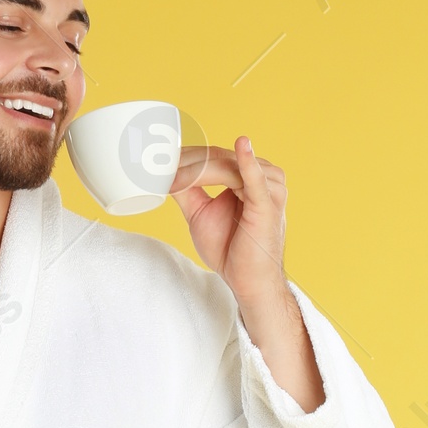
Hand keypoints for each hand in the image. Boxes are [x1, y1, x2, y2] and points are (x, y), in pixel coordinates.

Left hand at [171, 136, 288, 319]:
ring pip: (227, 167)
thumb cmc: (230, 249)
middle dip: (187, 164)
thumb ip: (187, 191)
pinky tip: (242, 145)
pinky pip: (256, 179)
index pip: (214, 156)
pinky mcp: (269, 201)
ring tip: (173, 178)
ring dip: (198, 171)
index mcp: (248, 175)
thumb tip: (165, 173)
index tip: (159, 161)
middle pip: (219, 158)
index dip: (185, 159)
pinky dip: (247, 164)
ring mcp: (268, 186)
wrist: (248, 281)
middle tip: (158, 166)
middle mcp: (262, 175)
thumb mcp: (200, 213)